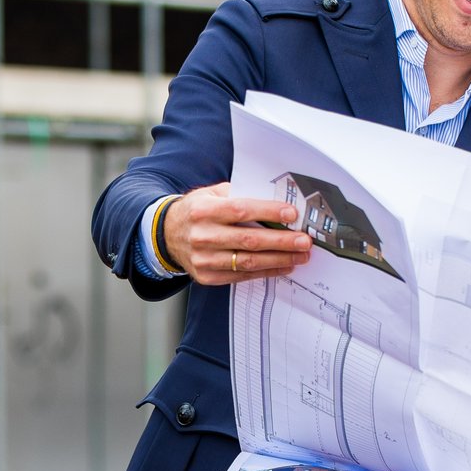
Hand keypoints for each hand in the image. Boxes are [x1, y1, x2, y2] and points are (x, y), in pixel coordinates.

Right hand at [163, 182, 311, 285]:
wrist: (166, 235)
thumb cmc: (196, 211)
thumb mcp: (210, 194)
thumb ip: (238, 194)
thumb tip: (275, 200)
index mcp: (204, 210)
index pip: (241, 210)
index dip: (268, 213)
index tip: (292, 215)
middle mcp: (202, 235)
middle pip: (249, 240)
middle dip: (281, 242)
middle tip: (304, 241)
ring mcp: (204, 259)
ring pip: (248, 262)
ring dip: (279, 260)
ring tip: (300, 256)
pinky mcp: (207, 276)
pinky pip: (242, 276)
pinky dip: (266, 272)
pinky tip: (283, 266)